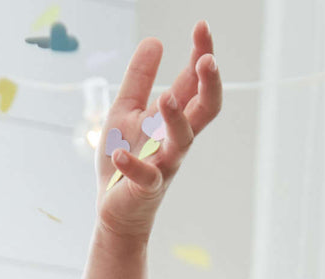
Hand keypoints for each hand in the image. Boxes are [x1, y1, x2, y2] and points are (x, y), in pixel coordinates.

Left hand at [95, 21, 222, 245]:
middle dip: (210, 85)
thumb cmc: (123, 157)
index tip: (201, 26)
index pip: (195, 82)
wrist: (115, 207)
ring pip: (182, 140)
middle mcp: (176, 138)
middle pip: (206, 109)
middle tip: (206, 61)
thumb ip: (139, 79)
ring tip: (166, 99)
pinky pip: (146, 175)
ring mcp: (164, 163)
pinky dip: (134, 164)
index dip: (202, 54)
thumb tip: (155, 40)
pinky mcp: (146, 187)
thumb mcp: (126, 111)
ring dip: (176, 119)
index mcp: (173, 117)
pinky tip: (121, 153)